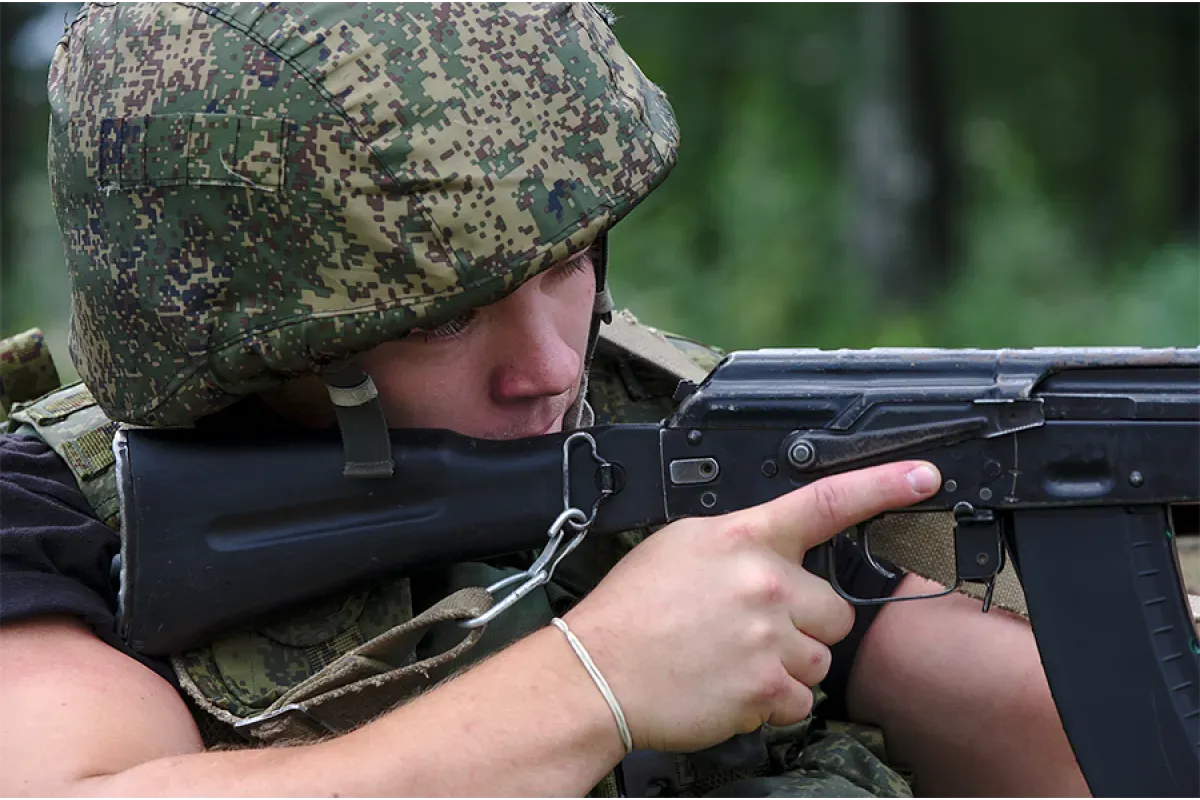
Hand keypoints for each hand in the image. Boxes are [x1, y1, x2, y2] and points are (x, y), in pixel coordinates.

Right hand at [563, 460, 940, 752]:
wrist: (596, 673)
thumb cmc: (629, 612)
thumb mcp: (680, 546)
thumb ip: (738, 542)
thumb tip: (773, 552)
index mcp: (742, 537)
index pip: (825, 502)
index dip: (882, 486)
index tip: (922, 476)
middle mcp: (763, 583)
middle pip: (834, 610)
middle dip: (804, 626)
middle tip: (752, 631)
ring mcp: (768, 637)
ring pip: (820, 660)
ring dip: (787, 667)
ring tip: (732, 660)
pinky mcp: (764, 689)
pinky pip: (800, 702)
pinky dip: (771, 703)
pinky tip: (730, 687)